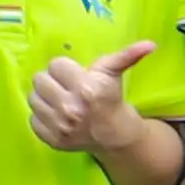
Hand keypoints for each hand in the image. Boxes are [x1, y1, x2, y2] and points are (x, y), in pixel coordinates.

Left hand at [28, 33, 163, 158]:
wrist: (113, 134)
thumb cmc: (110, 97)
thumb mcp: (115, 73)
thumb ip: (128, 55)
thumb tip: (151, 44)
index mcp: (86, 88)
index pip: (55, 65)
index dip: (65, 68)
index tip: (74, 74)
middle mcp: (71, 108)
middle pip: (39, 79)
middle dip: (52, 80)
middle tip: (64, 86)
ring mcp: (60, 127)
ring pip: (33, 98)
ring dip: (44, 97)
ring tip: (59, 98)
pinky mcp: (52, 139)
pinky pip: (33, 118)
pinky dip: (42, 115)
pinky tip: (56, 114)